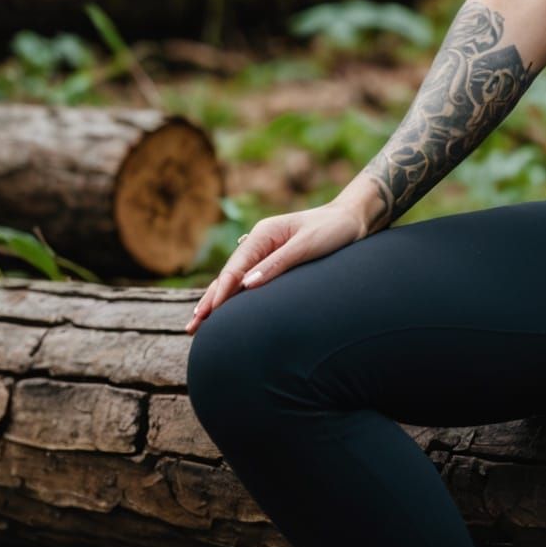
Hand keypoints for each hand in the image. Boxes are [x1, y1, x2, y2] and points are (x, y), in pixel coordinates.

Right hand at [185, 201, 366, 335]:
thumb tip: (247, 285)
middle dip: (210, 300)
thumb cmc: (333, 230)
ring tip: (197, 323)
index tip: (209, 313)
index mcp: (264, 234)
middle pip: (229, 275)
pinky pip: (249, 281)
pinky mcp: (275, 261)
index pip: (235, 267)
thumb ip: (278, 264)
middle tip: (191, 327)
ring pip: (236, 280)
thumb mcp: (307, 246)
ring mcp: (266, 252)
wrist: (354, 220)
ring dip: (217, 301)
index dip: (221, 291)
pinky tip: (223, 310)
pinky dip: (234, 297)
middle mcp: (260, 242)